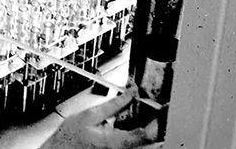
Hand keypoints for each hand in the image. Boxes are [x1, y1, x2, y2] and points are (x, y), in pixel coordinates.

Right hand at [42, 88, 159, 148]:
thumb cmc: (70, 138)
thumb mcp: (90, 115)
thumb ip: (114, 104)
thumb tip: (130, 93)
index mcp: (116, 142)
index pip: (147, 134)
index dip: (159, 120)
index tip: (165, 108)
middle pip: (154, 144)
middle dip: (160, 127)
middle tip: (162, 112)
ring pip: (148, 146)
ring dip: (152, 132)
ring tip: (151, 117)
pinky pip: (139, 146)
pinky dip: (142, 136)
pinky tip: (139, 126)